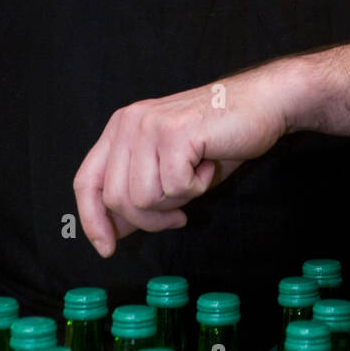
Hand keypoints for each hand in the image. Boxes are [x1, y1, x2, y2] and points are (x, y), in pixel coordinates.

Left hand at [73, 66, 292, 256]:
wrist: (262, 103)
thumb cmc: (219, 137)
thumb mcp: (170, 167)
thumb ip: (140, 192)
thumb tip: (114, 230)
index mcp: (122, 127)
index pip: (87, 180)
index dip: (93, 220)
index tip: (107, 248)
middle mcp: (129, 122)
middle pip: (116, 198)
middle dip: (149, 219)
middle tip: (178, 213)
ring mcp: (150, 125)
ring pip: (144, 197)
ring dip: (176, 201)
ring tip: (196, 176)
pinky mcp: (175, 133)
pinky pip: (175, 187)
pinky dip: (197, 188)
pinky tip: (208, 165)